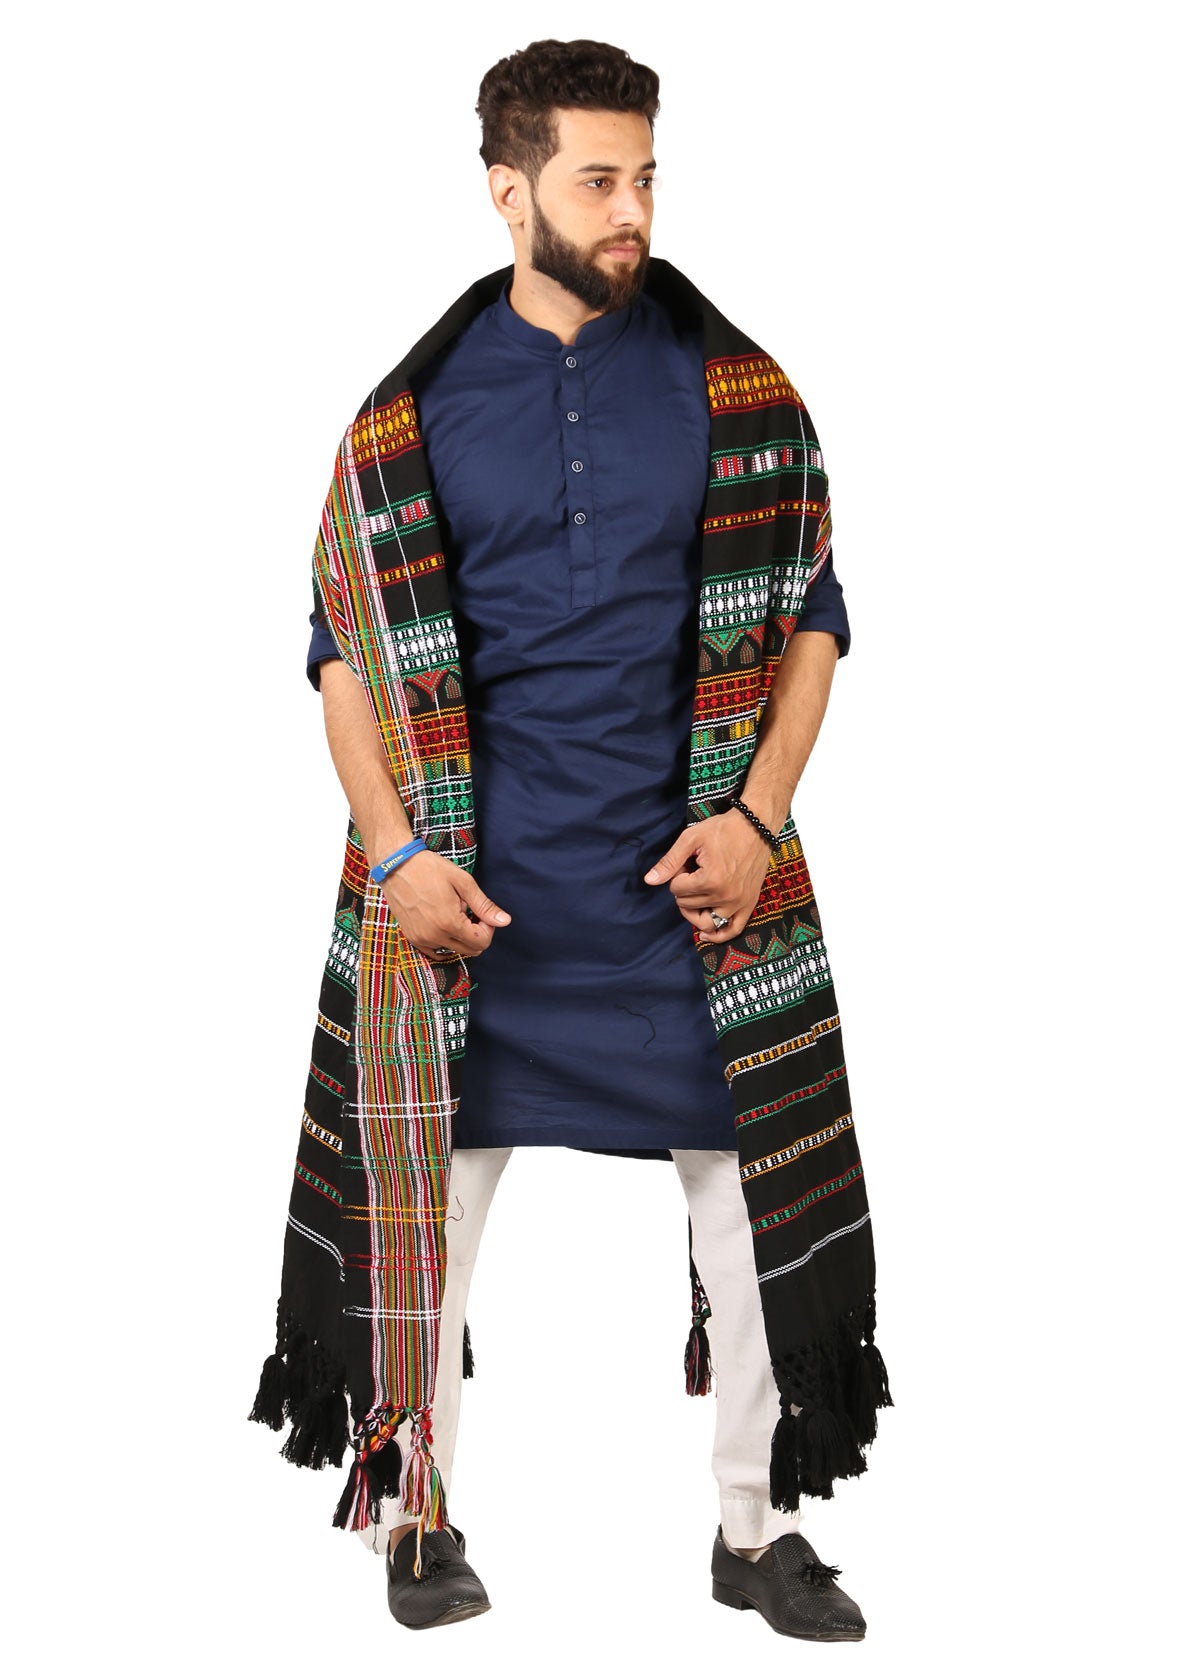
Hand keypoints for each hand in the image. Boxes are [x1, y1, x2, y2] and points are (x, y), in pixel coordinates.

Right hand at [380, 850, 510, 959]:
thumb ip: (484, 905)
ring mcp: (421, 939)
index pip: (481, 942)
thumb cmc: (429, 869)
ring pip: (454, 950)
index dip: (488, 928)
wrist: (396, 866)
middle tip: (469, 911)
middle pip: (470, 950)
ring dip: (460, 936)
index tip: (481, 912)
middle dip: (476, 933)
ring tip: (452, 912)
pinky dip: (445, 941)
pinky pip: (437, 950)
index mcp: (449, 923)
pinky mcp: (412, 938)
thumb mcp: (462, 882)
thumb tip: (505, 921)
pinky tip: (443, 922)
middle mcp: (434, 936)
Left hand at [643, 812, 771, 943]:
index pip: (677, 890)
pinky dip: (718, 936)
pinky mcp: (749, 904)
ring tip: (694, 896)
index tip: (689, 861)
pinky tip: (705, 935)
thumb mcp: (691, 839)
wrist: (756, 826)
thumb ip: (669, 862)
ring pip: (705, 922)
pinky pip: (733, 930)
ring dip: (694, 910)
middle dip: (685, 888)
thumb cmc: (723, 829)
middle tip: (695, 870)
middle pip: (688, 905)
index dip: (678, 874)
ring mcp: (738, 903)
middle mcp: (725, 896)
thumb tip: (649, 881)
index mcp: (710, 880)